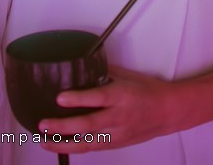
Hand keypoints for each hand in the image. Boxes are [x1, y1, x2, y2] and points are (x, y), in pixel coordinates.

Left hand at [36, 65, 175, 153]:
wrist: (169, 112)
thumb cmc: (147, 90)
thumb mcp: (127, 76)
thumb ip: (103, 72)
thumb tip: (80, 65)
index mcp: (122, 95)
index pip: (98, 98)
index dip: (78, 99)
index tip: (59, 98)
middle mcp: (120, 117)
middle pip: (89, 125)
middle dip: (63, 127)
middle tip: (43, 124)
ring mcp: (118, 134)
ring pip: (88, 142)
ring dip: (64, 143)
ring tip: (44, 140)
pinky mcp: (116, 144)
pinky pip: (93, 147)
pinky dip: (74, 147)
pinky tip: (59, 145)